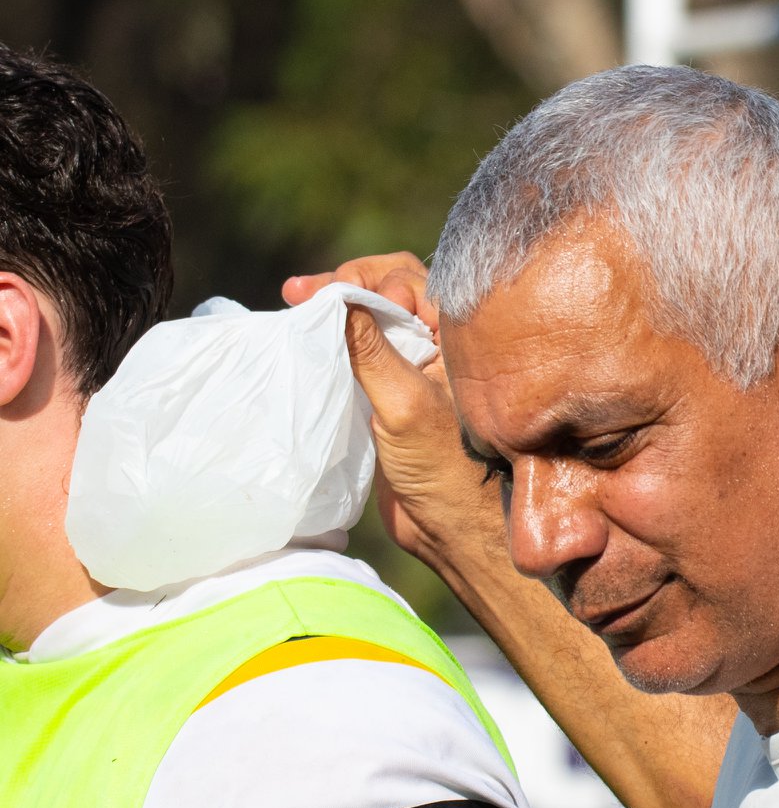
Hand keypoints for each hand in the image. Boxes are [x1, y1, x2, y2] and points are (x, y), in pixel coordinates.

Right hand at [282, 255, 500, 573]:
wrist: (448, 528)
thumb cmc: (444, 468)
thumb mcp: (404, 403)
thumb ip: (372, 350)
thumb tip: (338, 298)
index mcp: (456, 337)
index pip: (406, 279)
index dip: (363, 279)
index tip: (322, 297)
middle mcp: (438, 345)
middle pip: (386, 292)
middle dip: (343, 286)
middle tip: (297, 294)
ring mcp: (413, 369)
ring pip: (371, 322)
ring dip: (334, 312)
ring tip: (294, 307)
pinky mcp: (390, 395)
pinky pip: (360, 353)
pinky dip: (333, 342)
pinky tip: (307, 342)